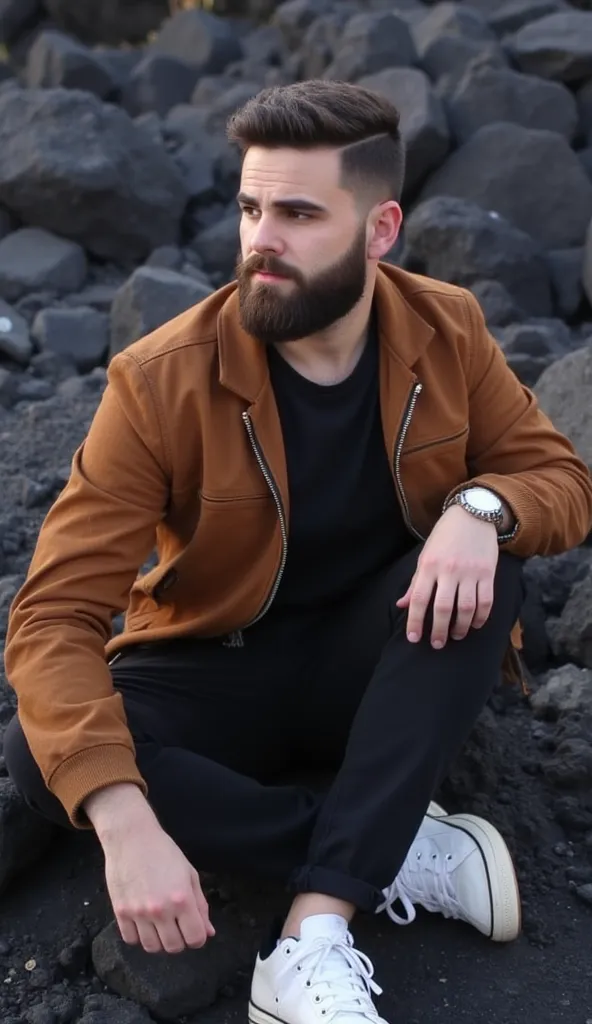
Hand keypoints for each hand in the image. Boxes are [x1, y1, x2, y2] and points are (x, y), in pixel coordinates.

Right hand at [102, 816, 214, 953]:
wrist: (132, 838)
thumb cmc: (164, 852)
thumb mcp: (189, 874)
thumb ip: (200, 905)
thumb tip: (209, 932)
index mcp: (182, 899)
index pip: (195, 938)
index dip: (198, 938)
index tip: (194, 930)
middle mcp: (160, 910)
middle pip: (174, 947)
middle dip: (180, 941)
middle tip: (177, 926)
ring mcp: (138, 913)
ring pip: (152, 947)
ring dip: (159, 941)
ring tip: (160, 925)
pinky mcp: (120, 912)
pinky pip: (131, 940)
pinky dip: (139, 936)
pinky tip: (143, 922)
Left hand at [396, 505, 498, 648]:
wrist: (472, 514)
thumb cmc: (445, 537)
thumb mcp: (425, 555)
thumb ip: (416, 582)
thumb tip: (402, 604)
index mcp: (428, 566)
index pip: (418, 599)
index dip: (414, 621)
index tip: (413, 638)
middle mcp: (448, 570)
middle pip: (442, 608)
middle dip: (438, 631)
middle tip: (436, 644)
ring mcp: (469, 572)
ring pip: (465, 608)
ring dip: (460, 627)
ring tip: (456, 636)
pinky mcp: (488, 573)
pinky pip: (485, 601)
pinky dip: (480, 617)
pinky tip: (475, 624)